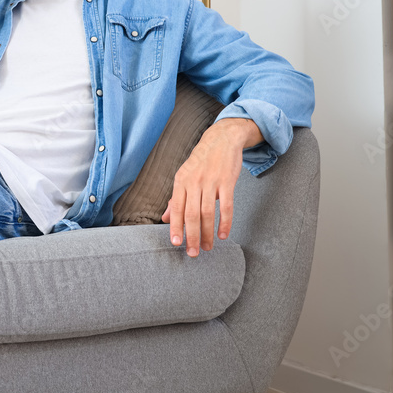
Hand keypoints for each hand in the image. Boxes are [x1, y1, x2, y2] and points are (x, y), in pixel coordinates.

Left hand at [161, 118, 262, 257]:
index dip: (176, 228)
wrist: (222, 139)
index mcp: (181, 181)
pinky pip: (226, 206)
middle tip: (193, 253)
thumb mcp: (184, 176)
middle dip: (191, 236)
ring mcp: (211, 181)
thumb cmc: (202, 161)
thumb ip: (176, 199)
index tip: (177, 244)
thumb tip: (166, 218)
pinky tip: (224, 235)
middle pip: (191, 214)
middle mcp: (194, 181)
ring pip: (207, 213)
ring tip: (208, 247)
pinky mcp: (227, 181)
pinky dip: (225, 222)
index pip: (177, 209)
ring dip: (207, 233)